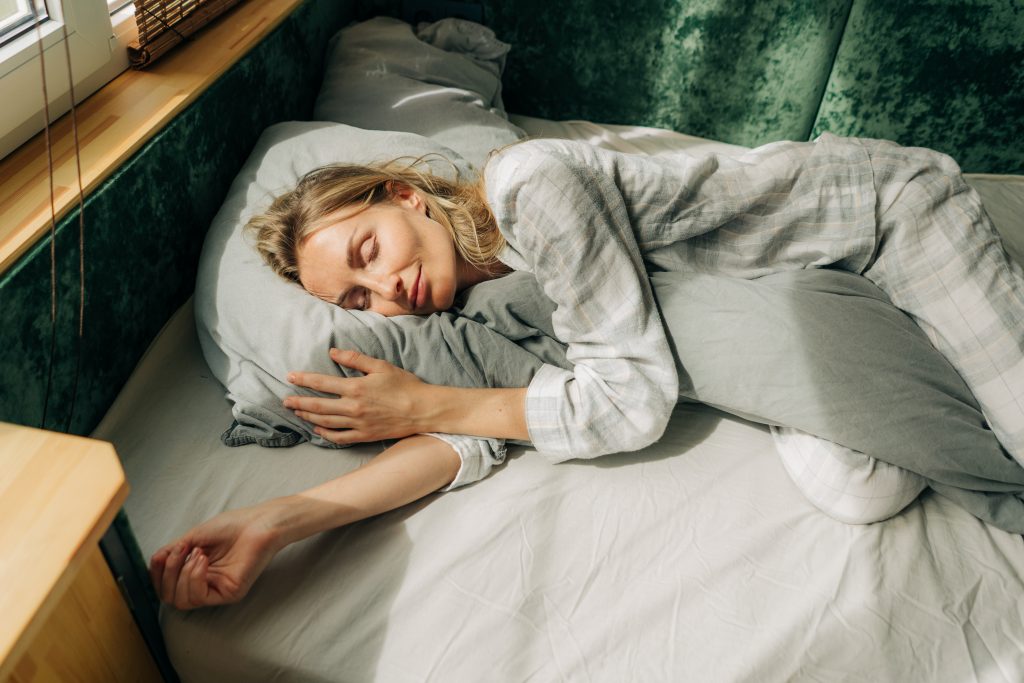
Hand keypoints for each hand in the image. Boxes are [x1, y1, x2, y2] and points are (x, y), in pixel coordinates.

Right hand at [149, 503, 285, 609]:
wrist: (259, 522)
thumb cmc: (233, 526)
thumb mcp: (193, 537)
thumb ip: (172, 552)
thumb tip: (154, 562)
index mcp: (195, 572)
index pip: (165, 586)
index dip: (157, 574)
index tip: (164, 554)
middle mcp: (205, 584)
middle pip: (169, 597)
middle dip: (168, 574)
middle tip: (181, 551)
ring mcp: (217, 591)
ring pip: (181, 601)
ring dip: (182, 574)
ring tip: (198, 553)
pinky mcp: (229, 594)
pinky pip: (198, 597)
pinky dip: (194, 577)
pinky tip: (202, 560)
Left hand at [284, 349, 431, 444]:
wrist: (422, 410)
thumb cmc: (404, 385)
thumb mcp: (381, 366)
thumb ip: (355, 359)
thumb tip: (333, 352)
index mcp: (356, 388)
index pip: (322, 383)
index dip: (304, 379)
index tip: (290, 377)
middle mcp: (353, 407)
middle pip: (318, 405)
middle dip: (299, 402)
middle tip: (285, 400)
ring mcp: (358, 424)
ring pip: (325, 422)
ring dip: (308, 416)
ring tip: (296, 412)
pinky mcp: (364, 435)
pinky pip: (339, 437)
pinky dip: (325, 434)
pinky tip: (317, 429)